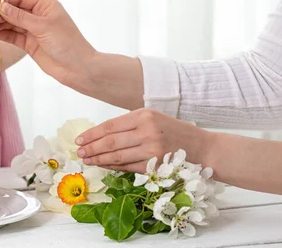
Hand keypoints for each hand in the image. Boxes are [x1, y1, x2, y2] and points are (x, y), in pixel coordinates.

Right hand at [0, 0, 95, 94]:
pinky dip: (4, 34)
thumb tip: (2, 6)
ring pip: (12, 23)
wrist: (77, 68)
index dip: (6, 0)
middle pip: (15, 9)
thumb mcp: (43, 26)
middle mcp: (38, 16)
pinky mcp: (29, 44)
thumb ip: (21, 17)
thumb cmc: (67, 43)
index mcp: (45, 5)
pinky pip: (13, 36)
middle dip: (2, 12)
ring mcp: (33, 30)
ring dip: (1, 24)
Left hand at [74, 109, 211, 172]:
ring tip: (87, 161)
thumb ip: (129, 124)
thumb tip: (100, 135)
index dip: (92, 134)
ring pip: (118, 156)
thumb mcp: (152, 118)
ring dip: (99, 160)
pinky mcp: (156, 165)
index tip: (79, 140)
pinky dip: (114, 167)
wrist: (203, 148)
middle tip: (79, 153)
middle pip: (111, 142)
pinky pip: (129, 167)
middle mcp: (147, 131)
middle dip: (92, 148)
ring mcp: (152, 149)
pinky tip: (104, 166)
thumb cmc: (174, 131)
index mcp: (144, 115)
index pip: (110, 126)